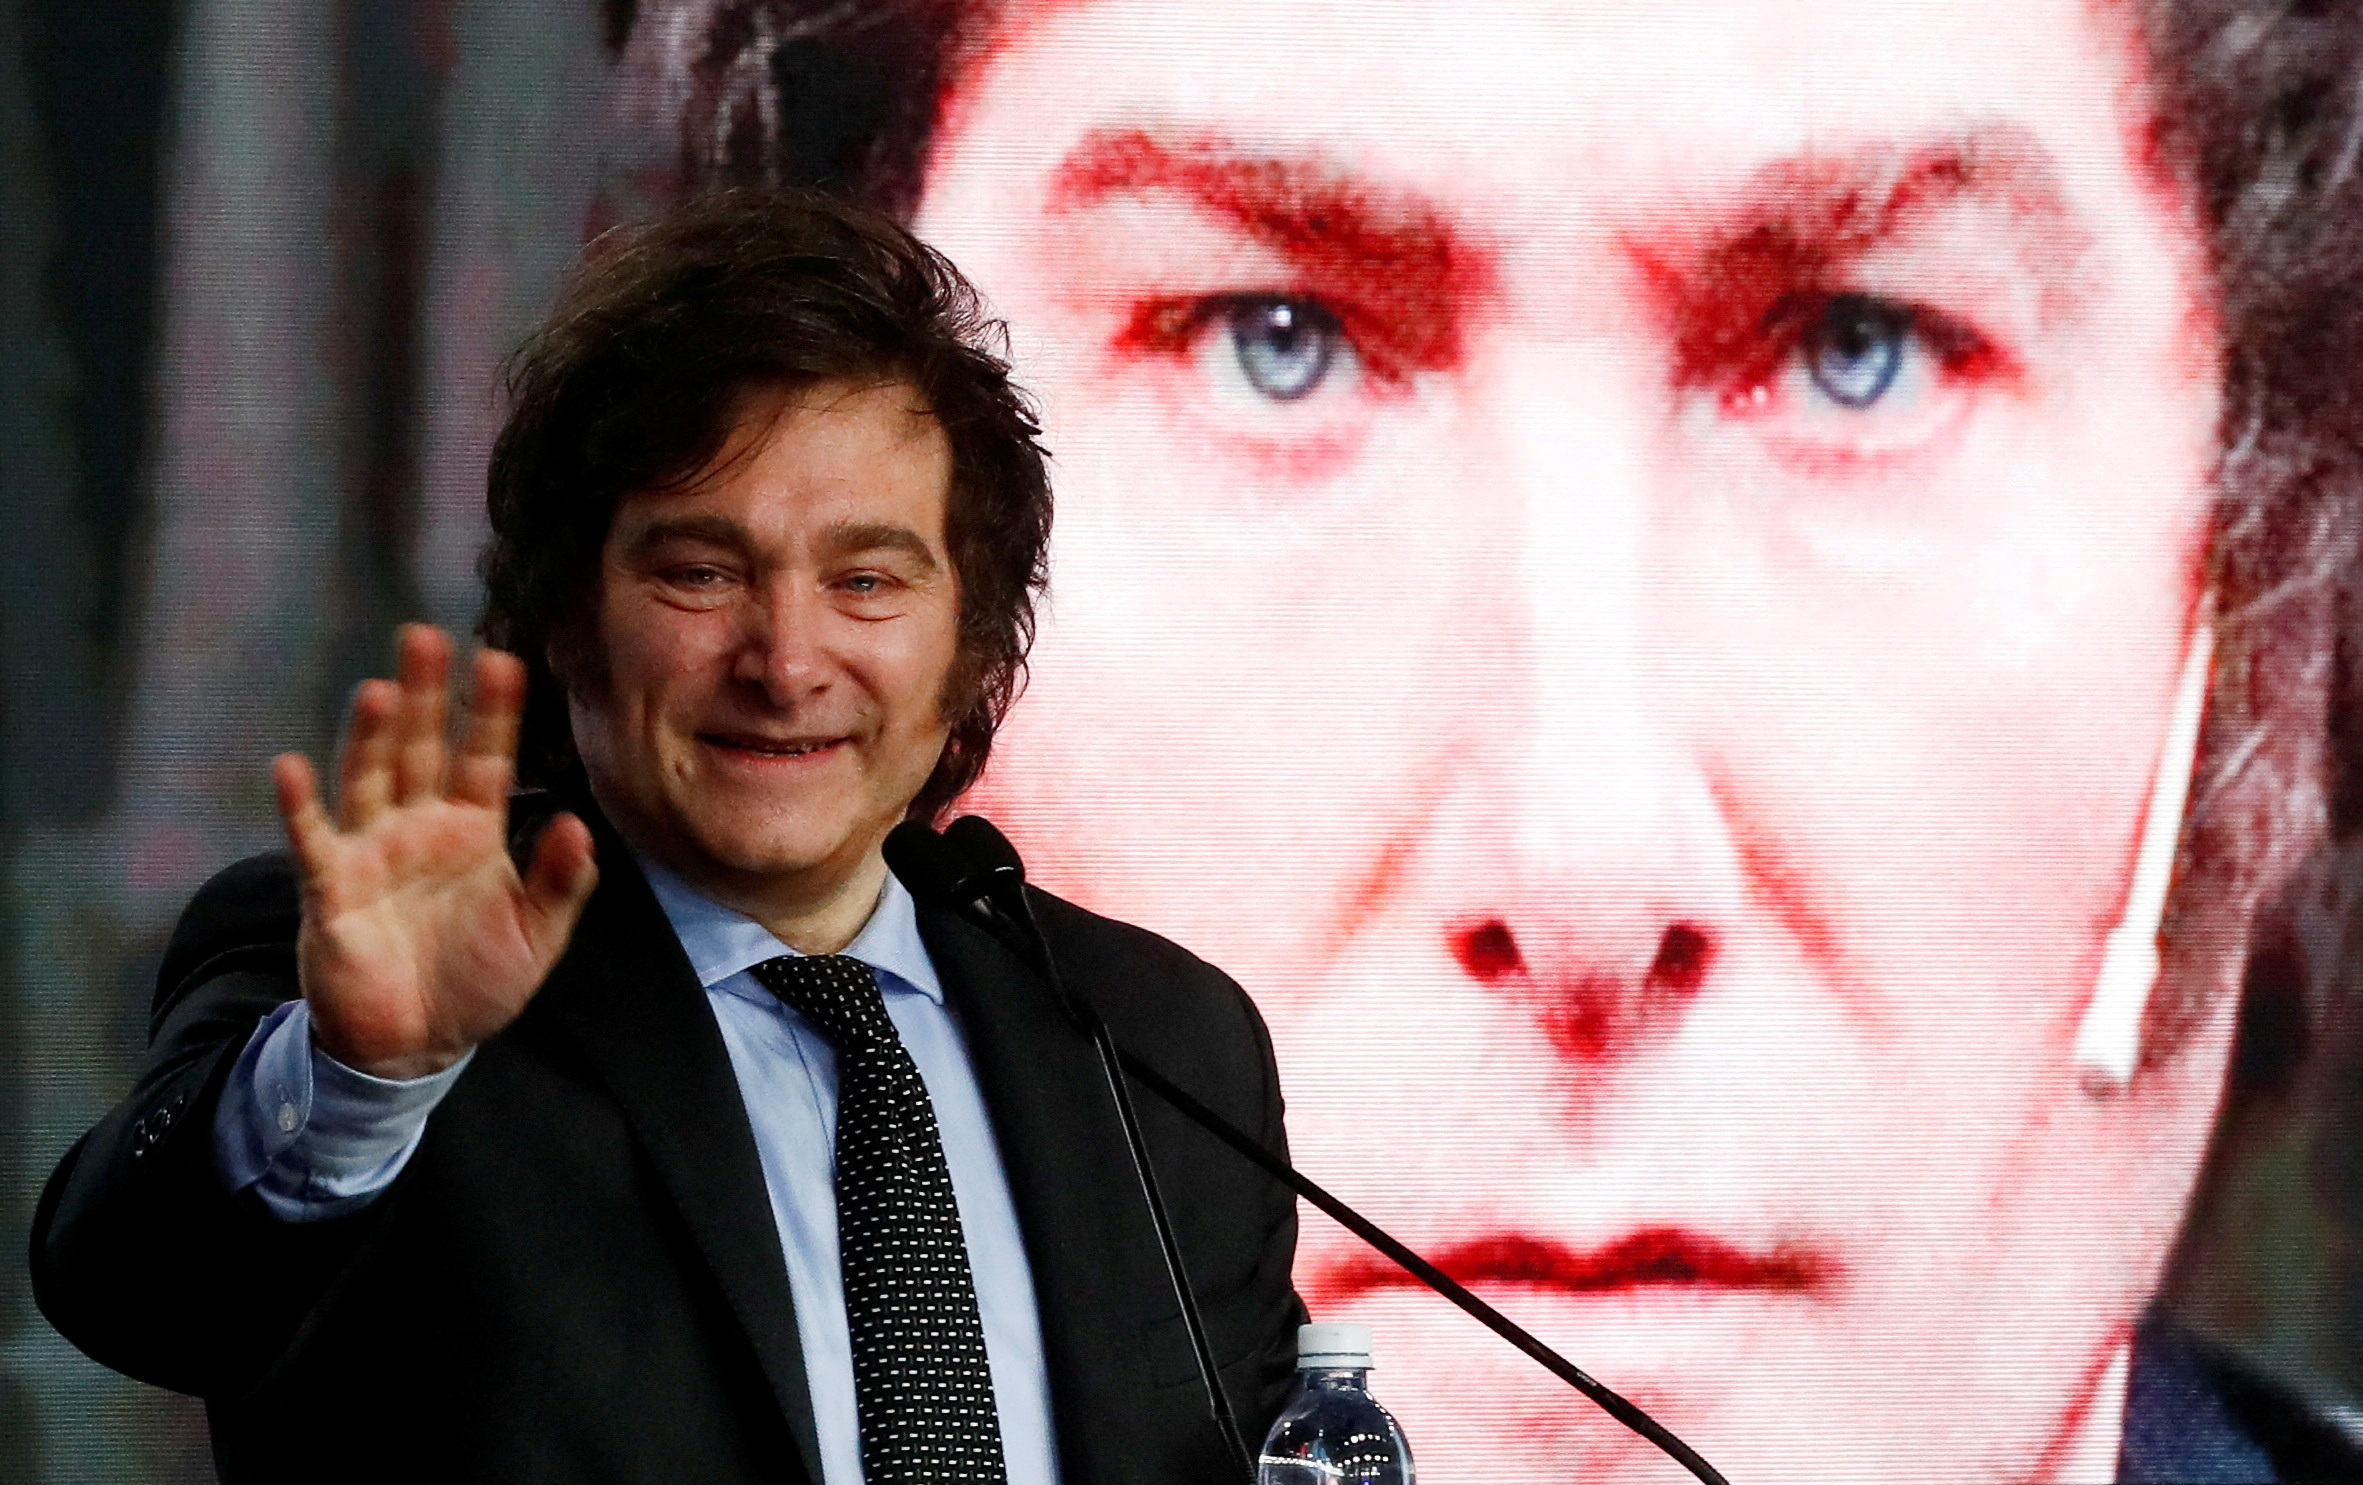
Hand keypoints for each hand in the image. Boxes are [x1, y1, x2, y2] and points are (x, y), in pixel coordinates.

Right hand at [274, 625, 598, 1079]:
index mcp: (475, 829)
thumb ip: (561, 882)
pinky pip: (312, 840)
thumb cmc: (478, 981)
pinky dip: (299, 807)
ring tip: (379, 690)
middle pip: (422, 748)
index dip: (493, 712)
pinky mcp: (329, 888)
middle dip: (425, 695)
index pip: (487, 757)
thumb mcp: (537, 935)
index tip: (502, 659)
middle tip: (425, 636)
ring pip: (370, 778)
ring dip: (371, 737)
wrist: (417, 1045)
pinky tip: (290, 766)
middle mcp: (420, 825)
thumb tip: (580, 824)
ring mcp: (372, 850)